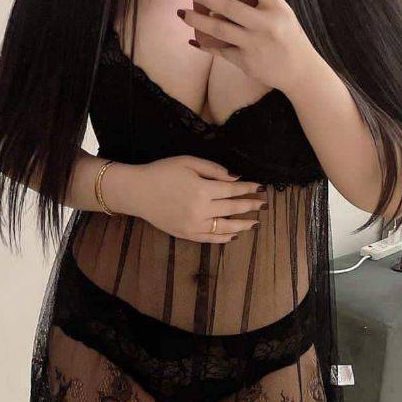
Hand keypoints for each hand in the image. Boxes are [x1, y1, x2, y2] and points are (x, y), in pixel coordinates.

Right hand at [106, 155, 267, 242]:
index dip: (248, 188)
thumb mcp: (188, 162)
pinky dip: (224, 238)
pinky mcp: (186, 234)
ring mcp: (194, 225)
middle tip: (264, 205)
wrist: (137, 191)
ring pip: (225, 227)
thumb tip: (235, 178)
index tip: (260, 188)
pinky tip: (233, 235)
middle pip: (233, 209)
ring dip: (242, 225)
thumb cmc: (162, 172)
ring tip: (255, 223)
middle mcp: (201, 209)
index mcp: (203, 189)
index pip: (233, 190)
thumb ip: (214, 170)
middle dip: (250, 206)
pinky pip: (210, 238)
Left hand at [176, 0, 316, 94]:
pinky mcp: (246, 62)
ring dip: (197, 20)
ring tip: (182, 13)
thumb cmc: (289, 38)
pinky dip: (205, 45)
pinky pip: (220, 51)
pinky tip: (194, 39)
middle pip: (230, 7)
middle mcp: (265, 25)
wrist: (300, 72)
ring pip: (219, 30)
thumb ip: (262, 2)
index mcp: (277, 8)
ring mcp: (254, 44)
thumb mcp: (282, 14)